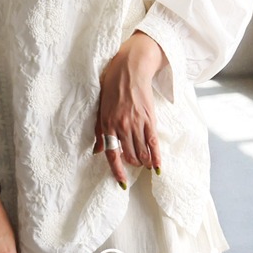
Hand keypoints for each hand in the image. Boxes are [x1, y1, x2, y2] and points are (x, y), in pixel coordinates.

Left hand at [93, 31, 166, 187]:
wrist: (130, 70)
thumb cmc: (112, 87)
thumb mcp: (100, 109)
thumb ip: (100, 132)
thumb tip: (96, 151)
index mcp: (107, 124)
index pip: (112, 154)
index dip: (117, 171)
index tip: (121, 182)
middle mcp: (122, 126)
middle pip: (130, 155)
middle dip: (132, 164)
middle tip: (133, 163)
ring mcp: (137, 123)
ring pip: (142, 152)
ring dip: (143, 162)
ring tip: (144, 164)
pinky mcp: (149, 118)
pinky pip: (154, 142)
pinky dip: (156, 156)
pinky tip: (156, 165)